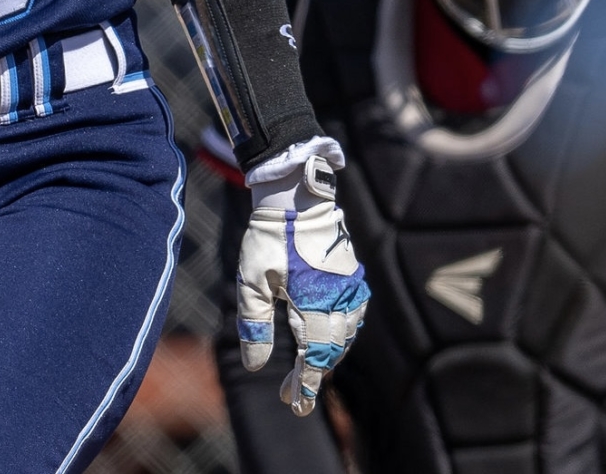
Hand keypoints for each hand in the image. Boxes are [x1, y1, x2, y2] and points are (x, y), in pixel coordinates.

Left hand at [236, 155, 369, 415]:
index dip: (305, 385)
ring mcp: (351, 291)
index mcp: (315, 306)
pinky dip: (339, 336)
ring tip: (305, 371)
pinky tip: (324, 339)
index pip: (313, 359)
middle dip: (311, 376)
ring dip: (327, 357)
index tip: (296, 406)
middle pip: (330, 352)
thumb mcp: (252, 282)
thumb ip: (254, 325)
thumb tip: (255, 365)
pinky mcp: (353, 279)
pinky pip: (352, 318)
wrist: (298, 198)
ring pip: (344, 337)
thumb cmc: (269, 238)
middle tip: (291, 394)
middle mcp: (339, 302)